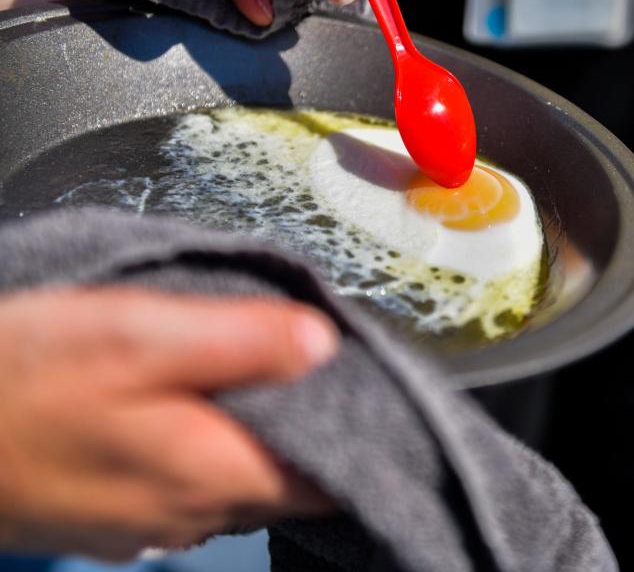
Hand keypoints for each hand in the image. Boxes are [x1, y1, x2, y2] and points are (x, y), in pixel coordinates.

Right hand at [0, 287, 337, 560]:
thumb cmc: (17, 380)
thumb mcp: (136, 334)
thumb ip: (241, 340)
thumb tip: (324, 341)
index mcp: (213, 474)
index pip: (333, 480)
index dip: (363, 431)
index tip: (372, 386)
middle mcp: (191, 514)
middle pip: (290, 480)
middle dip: (315, 427)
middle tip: (318, 364)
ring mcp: (150, 523)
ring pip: (241, 480)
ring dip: (260, 434)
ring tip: (260, 375)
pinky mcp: (115, 512)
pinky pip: (192, 482)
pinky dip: (211, 444)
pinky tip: (193, 405)